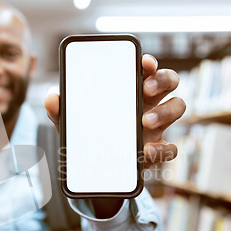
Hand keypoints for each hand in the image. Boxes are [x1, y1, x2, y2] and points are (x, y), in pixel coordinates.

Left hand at [44, 54, 184, 168]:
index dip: (149, 62)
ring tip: (145, 121)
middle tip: (146, 89)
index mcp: (129, 89)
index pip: (146, 68)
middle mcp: (147, 102)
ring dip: (166, 111)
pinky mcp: (157, 149)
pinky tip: (147, 151)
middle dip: (163, 79)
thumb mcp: (70, 122)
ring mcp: (156, 125)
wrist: (94, 168)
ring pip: (178, 106)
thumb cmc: (86, 134)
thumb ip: (60, 110)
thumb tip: (52, 98)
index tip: (144, 63)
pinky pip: (171, 147)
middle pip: (169, 80)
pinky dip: (163, 149)